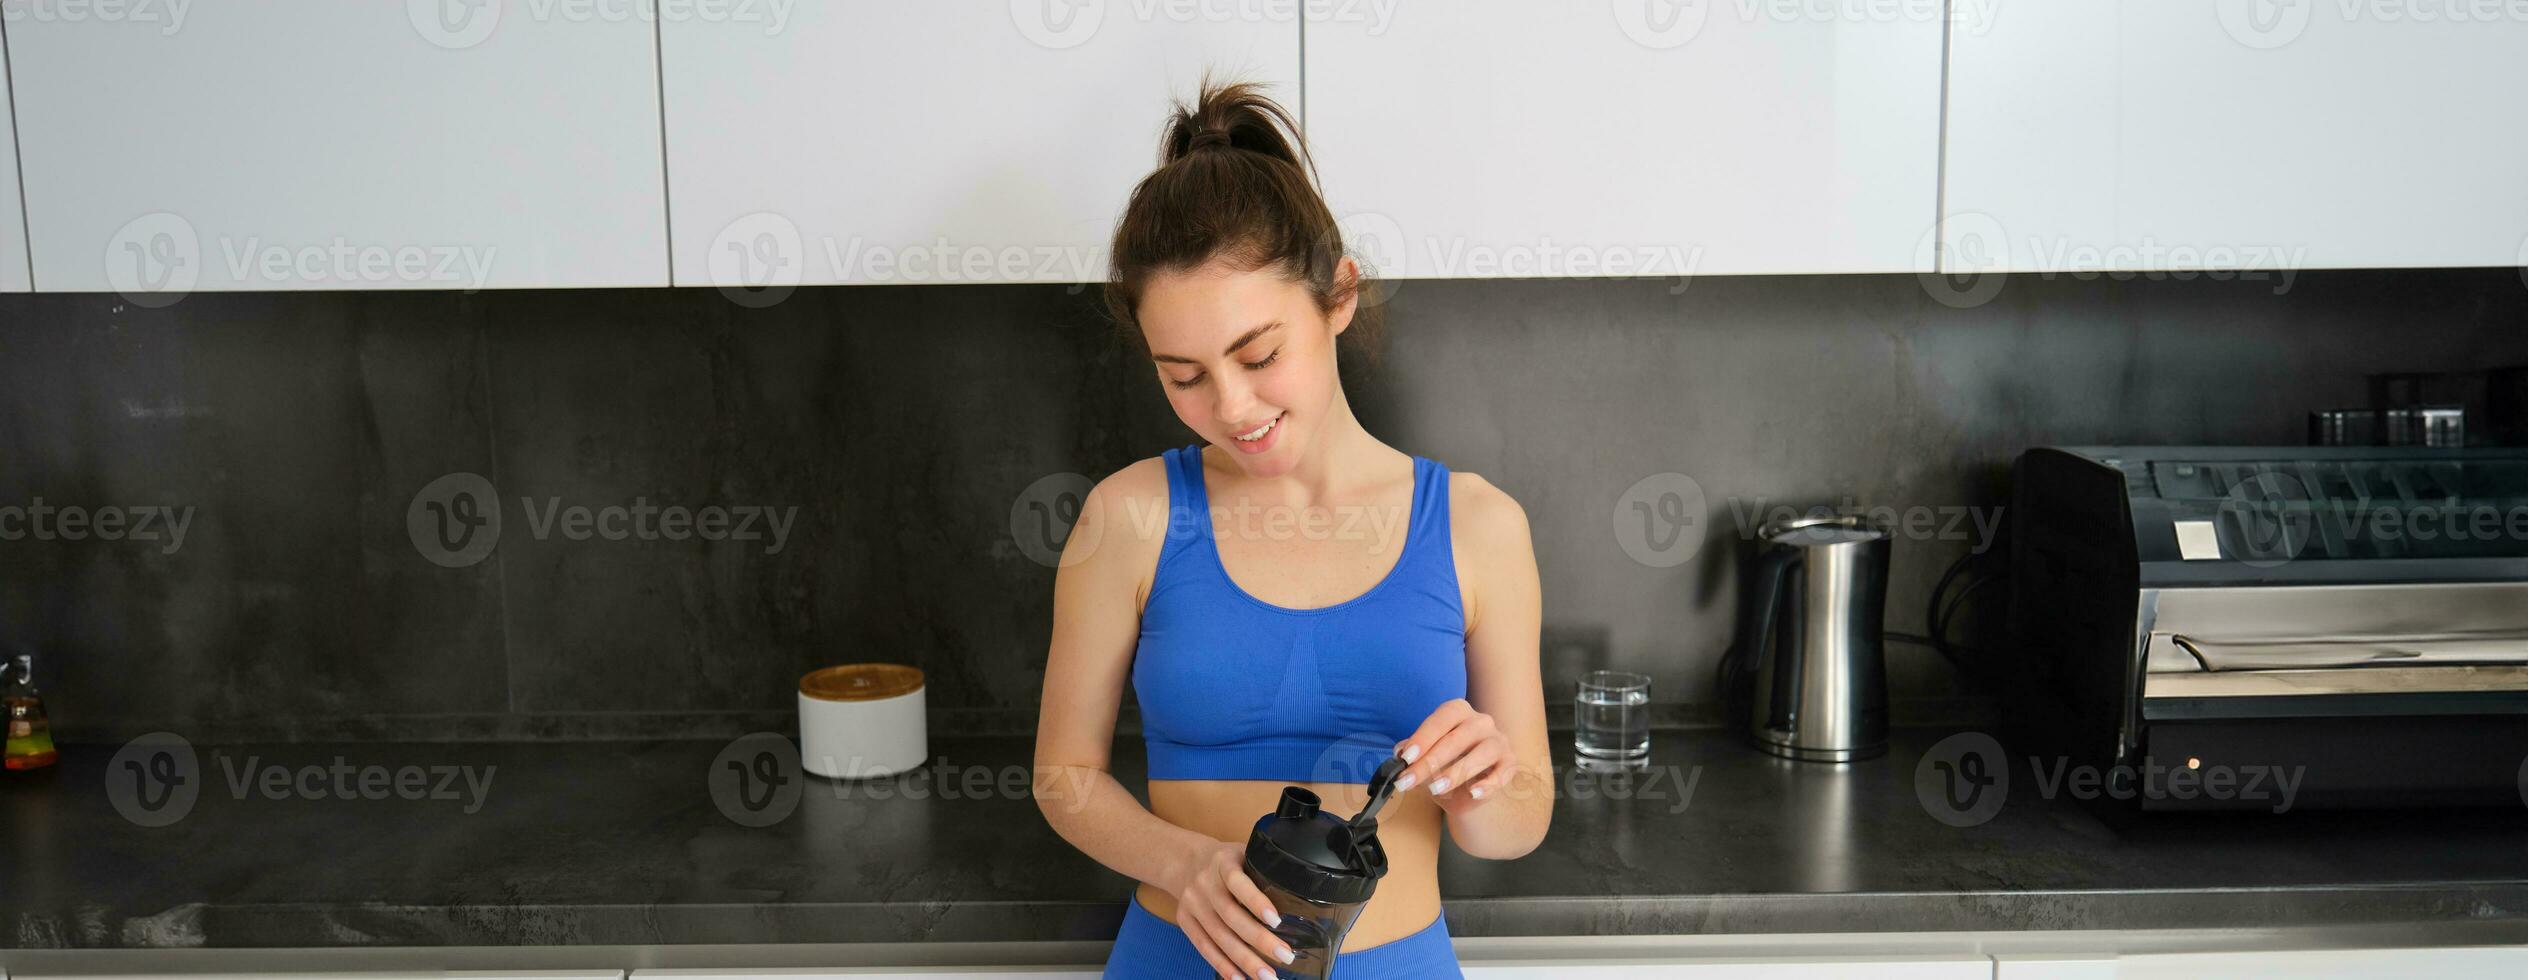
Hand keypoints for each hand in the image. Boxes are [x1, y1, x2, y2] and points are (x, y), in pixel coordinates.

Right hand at [1164, 838, 1296, 979]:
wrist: (1185, 861)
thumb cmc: (1227, 862)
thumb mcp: (1244, 853)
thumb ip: (1265, 868)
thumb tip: (1304, 895)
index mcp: (1223, 862)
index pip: (1238, 882)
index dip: (1256, 901)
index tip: (1276, 920)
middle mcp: (1205, 883)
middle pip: (1231, 916)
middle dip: (1259, 939)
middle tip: (1285, 956)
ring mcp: (1193, 903)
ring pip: (1219, 936)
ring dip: (1244, 960)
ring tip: (1267, 976)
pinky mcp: (1184, 920)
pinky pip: (1203, 946)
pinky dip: (1222, 965)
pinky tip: (1240, 978)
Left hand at [1393, 698, 1513, 814]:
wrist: (1467, 791)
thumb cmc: (1443, 767)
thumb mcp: (1424, 760)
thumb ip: (1412, 755)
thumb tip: (1398, 754)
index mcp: (1458, 712)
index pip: (1442, 719)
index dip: (1423, 737)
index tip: (1405, 758)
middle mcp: (1481, 721)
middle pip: (1458, 738)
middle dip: (1431, 761)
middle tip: (1409, 780)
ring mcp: (1498, 741)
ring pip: (1483, 752)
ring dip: (1457, 772)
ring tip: (1436, 789)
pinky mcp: (1510, 762)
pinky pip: (1502, 772)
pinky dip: (1489, 784)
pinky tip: (1473, 794)